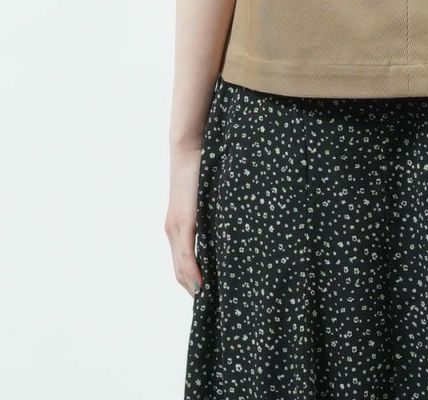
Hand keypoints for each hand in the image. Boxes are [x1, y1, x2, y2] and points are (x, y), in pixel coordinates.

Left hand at [164, 146, 202, 295]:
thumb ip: (212, 217)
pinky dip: (193, 273)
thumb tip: (226, 232)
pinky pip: (185, 256)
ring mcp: (176, 229)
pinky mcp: (183, 222)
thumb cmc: (201, 170)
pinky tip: (202, 285)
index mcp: (179, 227)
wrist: (189, 150)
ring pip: (181, 269)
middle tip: (213, 306)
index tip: (210, 296)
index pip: (183, 264)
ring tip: (211, 301)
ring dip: (193, 286)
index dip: (194, 282)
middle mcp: (173, 232)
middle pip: (180, 273)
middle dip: (194, 290)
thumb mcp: (208, 200)